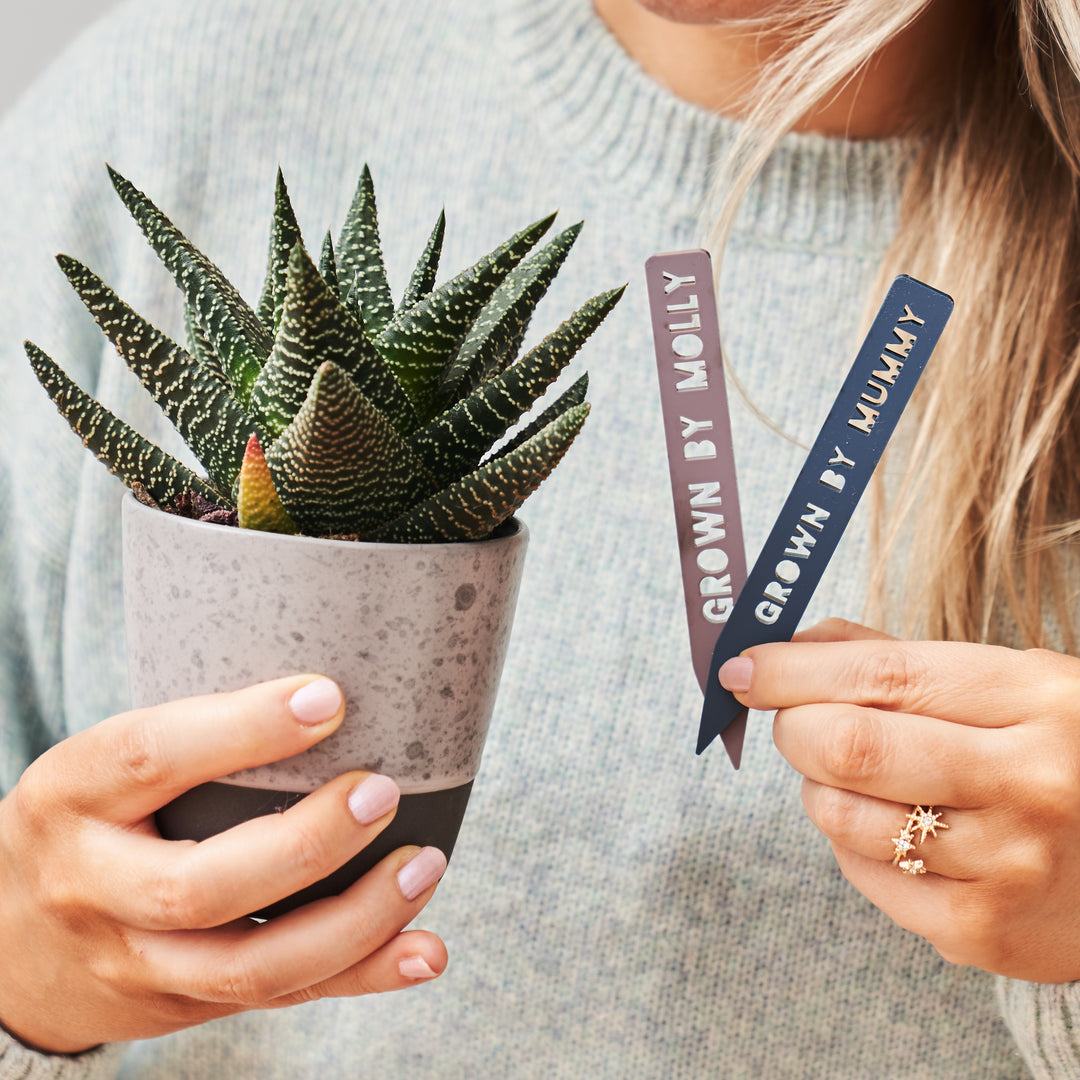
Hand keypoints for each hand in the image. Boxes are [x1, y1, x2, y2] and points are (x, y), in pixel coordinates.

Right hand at [0, 675, 447, 1053]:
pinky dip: (361, 975)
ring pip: (248, 967)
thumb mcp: (104, 763)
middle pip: (200, 887)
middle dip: (308, 845)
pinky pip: (277, 998)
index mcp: (74, 794)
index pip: (150, 757)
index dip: (243, 729)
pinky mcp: (179, 1004)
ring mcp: (134, 961)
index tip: (329, 697)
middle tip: (383, 793)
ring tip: (424, 867)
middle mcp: (93, 886)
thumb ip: (191, 736)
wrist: (7, 941)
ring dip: (354, 922)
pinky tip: (424, 951)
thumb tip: (331, 691)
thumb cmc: (88, 818)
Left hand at [719, 618, 1079, 982]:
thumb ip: (893, 658)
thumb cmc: (1055, 755)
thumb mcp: (1006, 684)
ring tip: (859, 777)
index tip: (743, 667)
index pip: (880, 675)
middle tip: (794, 722)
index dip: (792, 670)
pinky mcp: (980, 930)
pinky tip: (894, 828)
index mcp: (1035, 700)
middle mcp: (1027, 782)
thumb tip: (784, 650)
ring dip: (820, 785)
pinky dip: (851, 841)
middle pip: (847, 747)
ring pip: (840, 814)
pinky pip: (862, 873)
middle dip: (793, 728)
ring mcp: (1006, 865)